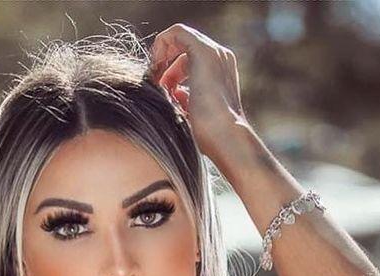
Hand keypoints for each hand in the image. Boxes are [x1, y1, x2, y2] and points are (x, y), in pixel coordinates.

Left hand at [147, 23, 249, 161]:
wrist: (225, 138)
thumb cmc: (209, 136)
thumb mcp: (193, 113)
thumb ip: (184, 98)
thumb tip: (173, 92)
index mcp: (221, 72)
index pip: (189, 62)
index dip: (169, 73)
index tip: (160, 91)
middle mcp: (220, 58)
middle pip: (182, 50)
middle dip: (163, 65)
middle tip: (153, 85)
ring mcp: (214, 52)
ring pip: (179, 39)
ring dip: (161, 58)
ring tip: (155, 83)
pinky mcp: (204, 51)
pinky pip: (177, 32)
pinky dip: (161, 45)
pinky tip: (156, 67)